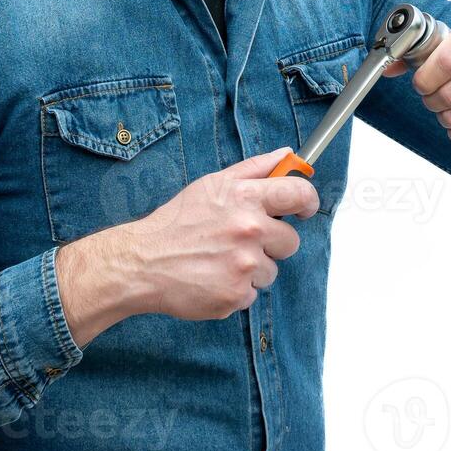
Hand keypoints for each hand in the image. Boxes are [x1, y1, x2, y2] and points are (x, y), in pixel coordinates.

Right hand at [57, 147, 317, 344]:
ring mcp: (245, 265)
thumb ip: (255, 168)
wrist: (143, 261)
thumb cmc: (177, 222)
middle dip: (271, 242)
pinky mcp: (236, 295)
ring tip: (219, 261)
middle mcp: (250, 229)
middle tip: (239, 241)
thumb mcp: (213, 184)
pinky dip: (236, 289)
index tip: (303, 210)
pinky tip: (212, 278)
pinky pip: (252, 293)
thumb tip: (288, 156)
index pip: (299, 194)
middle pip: (290, 241)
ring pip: (271, 270)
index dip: (307, 202)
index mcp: (245, 197)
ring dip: (252, 269)